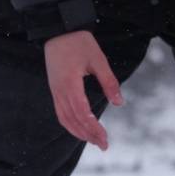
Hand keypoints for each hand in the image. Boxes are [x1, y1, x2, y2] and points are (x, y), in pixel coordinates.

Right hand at [44, 30, 122, 149]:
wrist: (59, 30)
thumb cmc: (80, 43)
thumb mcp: (99, 60)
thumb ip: (109, 82)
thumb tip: (119, 103)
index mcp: (70, 84)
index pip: (82, 113)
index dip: (94, 128)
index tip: (105, 139)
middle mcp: (60, 91)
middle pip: (73, 120)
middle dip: (88, 135)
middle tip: (103, 145)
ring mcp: (55, 91)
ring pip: (64, 119)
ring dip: (78, 132)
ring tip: (93, 141)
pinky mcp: (55, 89)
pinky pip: (60, 112)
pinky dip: (70, 124)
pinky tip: (80, 128)